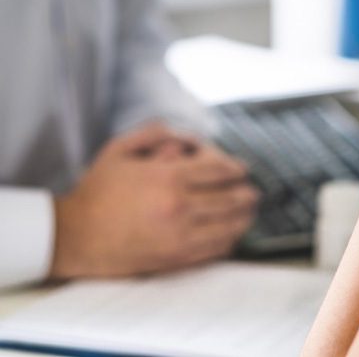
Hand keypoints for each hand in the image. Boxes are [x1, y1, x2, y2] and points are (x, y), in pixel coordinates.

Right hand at [50, 125, 258, 278]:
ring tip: (250, 212)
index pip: (218, 171)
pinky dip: (228, 241)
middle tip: (253, 192)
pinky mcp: (173, 258)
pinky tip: (231, 235)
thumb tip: (186, 136)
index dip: (236, 169)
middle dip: (246, 194)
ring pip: (227, 226)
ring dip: (244, 218)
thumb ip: (155, 133)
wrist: (73, 236)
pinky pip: (212, 250)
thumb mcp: (120, 148)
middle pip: (230, 198)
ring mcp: (178, 235)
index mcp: (169, 177)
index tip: (242, 170)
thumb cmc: (97, 190)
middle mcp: (179, 205)